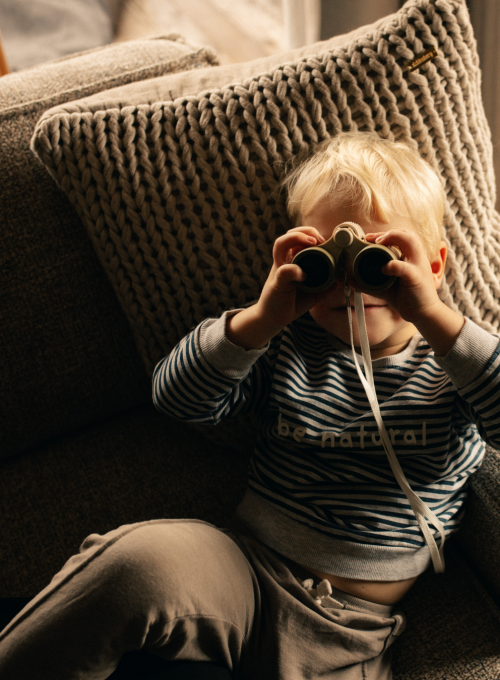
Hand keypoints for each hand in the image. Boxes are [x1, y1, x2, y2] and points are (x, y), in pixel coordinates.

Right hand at [226, 227, 332, 348]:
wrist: (273, 318)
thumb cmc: (291, 302)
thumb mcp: (313, 293)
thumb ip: (325, 285)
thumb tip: (340, 279)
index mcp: (292, 260)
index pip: (299, 237)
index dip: (313, 234)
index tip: (326, 241)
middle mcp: (283, 261)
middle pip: (289, 234)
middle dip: (306, 231)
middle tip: (320, 240)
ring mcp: (278, 270)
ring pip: (281, 244)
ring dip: (297, 238)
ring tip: (313, 243)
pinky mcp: (277, 282)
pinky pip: (284, 271)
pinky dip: (295, 270)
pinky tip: (304, 275)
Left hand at [363, 229, 442, 322]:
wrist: (424, 313)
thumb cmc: (408, 297)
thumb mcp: (386, 287)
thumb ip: (369, 283)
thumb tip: (350, 281)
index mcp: (412, 257)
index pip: (403, 235)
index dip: (386, 233)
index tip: (369, 238)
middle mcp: (417, 258)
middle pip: (407, 233)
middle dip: (388, 232)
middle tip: (370, 239)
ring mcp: (418, 266)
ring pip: (410, 241)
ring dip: (393, 238)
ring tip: (378, 244)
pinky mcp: (416, 278)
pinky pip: (405, 267)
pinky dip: (393, 265)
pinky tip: (383, 269)